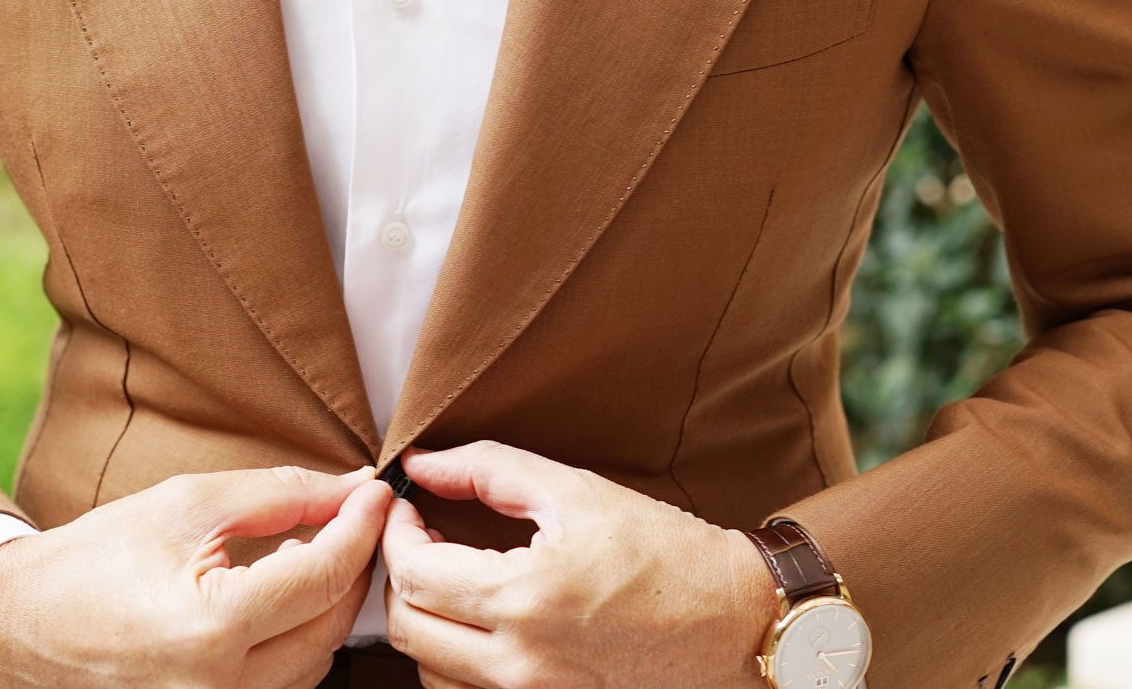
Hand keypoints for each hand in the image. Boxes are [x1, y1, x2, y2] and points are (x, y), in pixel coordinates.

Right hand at [0, 463, 388, 687]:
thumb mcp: (187, 505)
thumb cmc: (96, 558)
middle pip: (331, 628)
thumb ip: (279, 496)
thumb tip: (351, 489)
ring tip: (310, 553)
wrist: (19, 626)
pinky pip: (284, 686)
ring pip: (316, 664)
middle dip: (352, 566)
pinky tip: (283, 599)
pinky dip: (298, 640)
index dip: (360, 527)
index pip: (322, 577)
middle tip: (353, 516)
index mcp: (209, 630)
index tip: (376, 492)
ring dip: (326, 607)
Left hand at [381, 442, 776, 688]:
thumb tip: (421, 464)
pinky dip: (455, 661)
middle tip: (422, 539)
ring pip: (429, 671)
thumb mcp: (577, 491)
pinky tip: (480, 623)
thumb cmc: (666, 553)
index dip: (395, 534)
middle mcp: (522, 664)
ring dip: (426, 621)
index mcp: (525, 599)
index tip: (409, 508)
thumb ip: (488, 470)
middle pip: (408, 629)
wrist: (736, 622)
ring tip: (451, 579)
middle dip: (401, 577)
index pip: (414, 574)